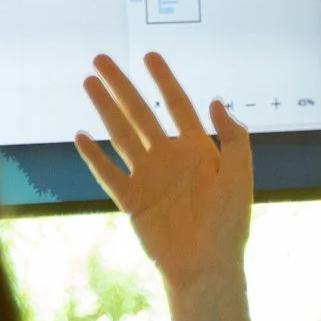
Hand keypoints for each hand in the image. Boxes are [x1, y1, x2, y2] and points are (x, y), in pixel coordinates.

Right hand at [74, 53, 252, 296]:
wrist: (207, 265)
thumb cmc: (229, 223)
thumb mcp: (239, 175)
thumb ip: (234, 137)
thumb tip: (216, 101)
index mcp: (196, 149)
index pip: (177, 105)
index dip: (163, 79)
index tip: (150, 55)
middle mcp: (168, 157)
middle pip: (140, 112)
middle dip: (121, 85)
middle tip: (101, 59)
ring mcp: (148, 178)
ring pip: (121, 135)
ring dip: (104, 109)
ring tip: (89, 83)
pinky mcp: (132, 201)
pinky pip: (109, 174)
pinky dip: (94, 157)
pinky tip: (81, 136)